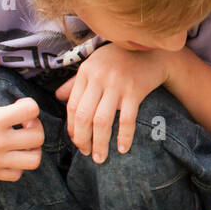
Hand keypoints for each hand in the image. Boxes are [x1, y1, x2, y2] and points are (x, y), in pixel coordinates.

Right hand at [0, 52, 44, 180]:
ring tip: (21, 139)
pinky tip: (8, 152)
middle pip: (38, 137)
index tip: (18, 104)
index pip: (31, 110)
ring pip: (33, 160)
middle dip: (36, 126)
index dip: (29, 103)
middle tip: (23, 122)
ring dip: (32, 148)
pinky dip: (18, 164)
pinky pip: (17, 175)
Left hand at [54, 43, 171, 161]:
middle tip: (85, 153)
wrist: (152, 51)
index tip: (76, 141)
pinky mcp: (135, 91)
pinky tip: (122, 149)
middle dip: (82, 139)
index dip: (72, 128)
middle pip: (84, 116)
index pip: (72, 106)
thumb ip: (76, 82)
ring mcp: (117, 84)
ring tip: (100, 158)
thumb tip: (58, 98)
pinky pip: (127, 119)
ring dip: (100, 143)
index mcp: (86, 72)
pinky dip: (124, 136)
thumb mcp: (94, 64)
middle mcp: (99, 78)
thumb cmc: (119, 59)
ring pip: (102, 121)